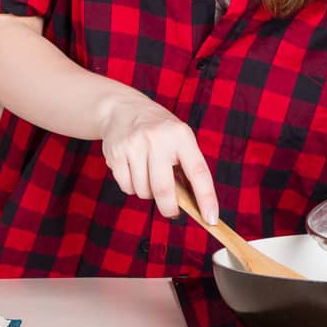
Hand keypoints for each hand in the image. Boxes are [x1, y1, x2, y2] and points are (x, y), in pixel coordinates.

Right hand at [99, 94, 218, 222]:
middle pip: (164, 189)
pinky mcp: (115, 152)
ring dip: (148, 193)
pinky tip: (133, 171)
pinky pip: (126, 187)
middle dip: (169, 208)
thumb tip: (194, 204)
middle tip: (172, 212)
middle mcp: (157, 138)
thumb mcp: (179, 138)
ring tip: (148, 176)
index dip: (206, 198)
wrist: (121, 108)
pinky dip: (132, 187)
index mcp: (181, 135)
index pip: (198, 172)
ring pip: (143, 191)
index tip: (211, 219)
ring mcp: (134, 145)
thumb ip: (186, 166)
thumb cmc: (158, 129)